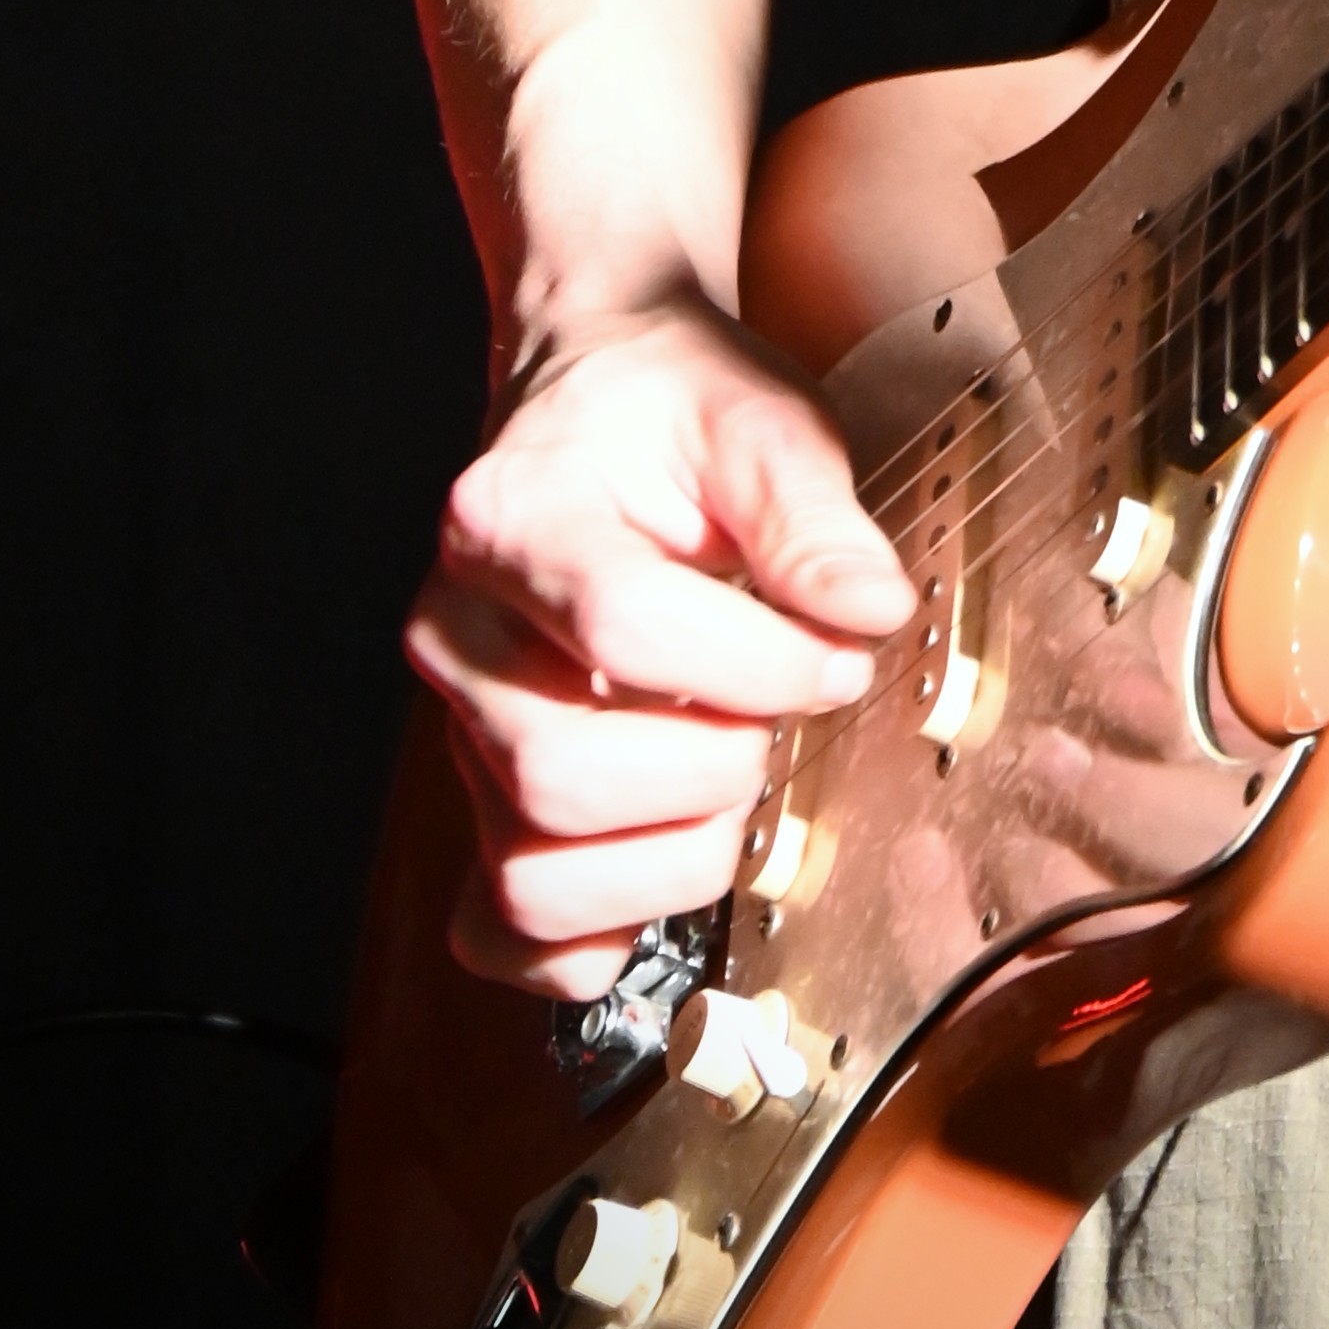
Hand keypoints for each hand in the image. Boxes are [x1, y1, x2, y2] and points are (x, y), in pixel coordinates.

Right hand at [404, 291, 914, 993]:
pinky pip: (497, 927)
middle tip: (781, 719)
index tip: (840, 655)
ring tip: (733, 782)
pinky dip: (589, 937)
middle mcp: (458, 630)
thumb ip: (813, 517)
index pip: (622, 628)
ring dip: (666, 861)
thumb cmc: (672, 407)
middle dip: (711, 769)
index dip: (755, 666)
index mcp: (510, 515)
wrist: (597, 391)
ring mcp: (459, 725)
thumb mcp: (761, 416)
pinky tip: (665, 866)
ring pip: (531, 869)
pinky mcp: (482, 795)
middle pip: (560, 771)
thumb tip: (870, 612)